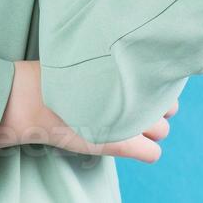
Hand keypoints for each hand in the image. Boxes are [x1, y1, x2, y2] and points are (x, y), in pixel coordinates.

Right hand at [0, 61, 177, 162]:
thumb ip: (111, 59)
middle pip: (168, 105)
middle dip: (156, 107)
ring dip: (152, 129)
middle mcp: (137, 94)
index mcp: (130, 71)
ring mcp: (132, 121)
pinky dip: (147, 150)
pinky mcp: (121, 145)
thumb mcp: (87, 54)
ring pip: (163, 130)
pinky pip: (152, 153)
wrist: (33, 99)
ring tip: (130, 123)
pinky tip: (134, 146)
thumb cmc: (56, 75)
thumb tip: (115, 50)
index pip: (163, 80)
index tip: (139, 86)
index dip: (154, 86)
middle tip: (136, 106)